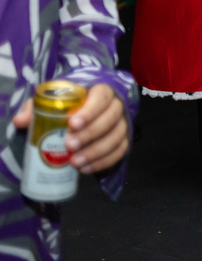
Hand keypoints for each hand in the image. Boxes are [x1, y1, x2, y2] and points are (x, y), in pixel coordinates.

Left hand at [14, 84, 128, 173]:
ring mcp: (121, 124)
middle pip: (111, 118)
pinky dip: (104, 162)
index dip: (90, 111)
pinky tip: (85, 169)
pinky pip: (120, 152)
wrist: (82, 115)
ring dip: (96, 151)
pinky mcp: (123, 140)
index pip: (102, 97)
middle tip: (69, 146)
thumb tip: (20, 121)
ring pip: (116, 137)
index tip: (72, 125)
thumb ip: (35, 108)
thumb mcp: (50, 102)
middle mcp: (116, 106)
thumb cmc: (67, 106)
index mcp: (101, 91)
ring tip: (75, 162)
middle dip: (90, 134)